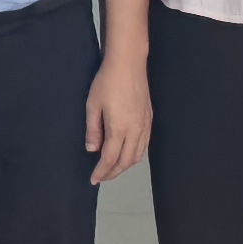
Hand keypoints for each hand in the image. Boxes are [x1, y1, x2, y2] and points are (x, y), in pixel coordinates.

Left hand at [87, 58, 152, 183]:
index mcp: (120, 129)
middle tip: (102, 177)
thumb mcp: (93, 105)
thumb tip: (93, 150)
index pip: (110, 158)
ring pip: (138, 155)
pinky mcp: (149, 119)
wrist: (129, 63)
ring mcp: (145, 125)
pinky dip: (134, 155)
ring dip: (125, 166)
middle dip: (114, 172)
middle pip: (126, 161)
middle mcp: (136, 131)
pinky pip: (144, 145)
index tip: (93, 180)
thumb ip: (93, 130)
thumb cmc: (106, 82)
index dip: (102, 171)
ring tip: (113, 168)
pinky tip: (126, 153)